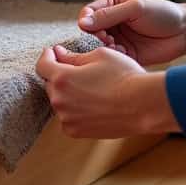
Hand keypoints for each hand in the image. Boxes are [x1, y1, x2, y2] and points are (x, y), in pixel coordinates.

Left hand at [34, 45, 177, 137]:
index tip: (55, 52)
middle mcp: (59, 100)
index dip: (48, 56)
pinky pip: (68, 117)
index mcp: (62, 78)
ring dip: (68, 93)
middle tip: (81, 70)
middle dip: (60, 74)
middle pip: (51, 84)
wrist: (143, 105)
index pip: (42, 65)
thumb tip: (58, 54)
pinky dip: (75, 110)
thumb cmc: (124, 76)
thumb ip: (74, 56)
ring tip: (92, 88)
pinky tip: (94, 104)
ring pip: (60, 101)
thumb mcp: (100, 56)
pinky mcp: (76, 132)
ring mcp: (66, 119)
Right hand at [78, 0, 185, 65]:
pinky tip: (123, 55)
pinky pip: (111, 58)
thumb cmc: (163, 14)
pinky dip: (113, 58)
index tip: (91, 29)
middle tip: (106, 40)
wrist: (184, 32)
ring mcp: (117, 39)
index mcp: (112, 5)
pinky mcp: (125, 55)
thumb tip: (83, 22)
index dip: (87, 22)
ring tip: (117, 47)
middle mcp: (112, 23)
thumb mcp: (136, 8)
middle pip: (90, 33)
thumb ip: (110, 14)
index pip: (88, 13)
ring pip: (98, 47)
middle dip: (95, 38)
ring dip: (104, 49)